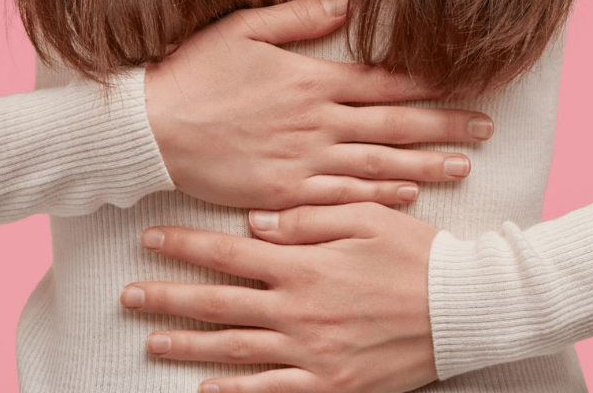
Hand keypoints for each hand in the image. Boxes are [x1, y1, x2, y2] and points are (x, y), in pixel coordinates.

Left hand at [122, 203, 438, 392]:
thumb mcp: (365, 217)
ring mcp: (311, 354)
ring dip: (187, 346)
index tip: (149, 240)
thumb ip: (307, 219)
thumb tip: (254, 224)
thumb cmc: (418, 254)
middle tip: (128, 295)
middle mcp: (299, 311)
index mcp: (305, 265)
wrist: (464, 308)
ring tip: (150, 342)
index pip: (229, 254)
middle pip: (219, 304)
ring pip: (234, 351)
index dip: (186, 247)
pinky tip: (206, 390)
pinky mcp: (330, 386)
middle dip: (169, 298)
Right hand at [144, 0, 491, 210]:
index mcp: (310, 79)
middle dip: (444, 125)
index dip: (429, 81)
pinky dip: (378, 195)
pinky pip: (342, 196)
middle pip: (393, 123)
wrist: (149, 128)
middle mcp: (315, 120)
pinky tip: (408, 196)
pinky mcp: (283, 192)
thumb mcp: (244, 28)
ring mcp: (302, 159)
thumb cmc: (193, 73)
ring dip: (425, 165)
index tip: (466, 81)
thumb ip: (300, 16)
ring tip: (464, 166)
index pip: (383, 79)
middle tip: (486, 129)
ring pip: (377, 162)